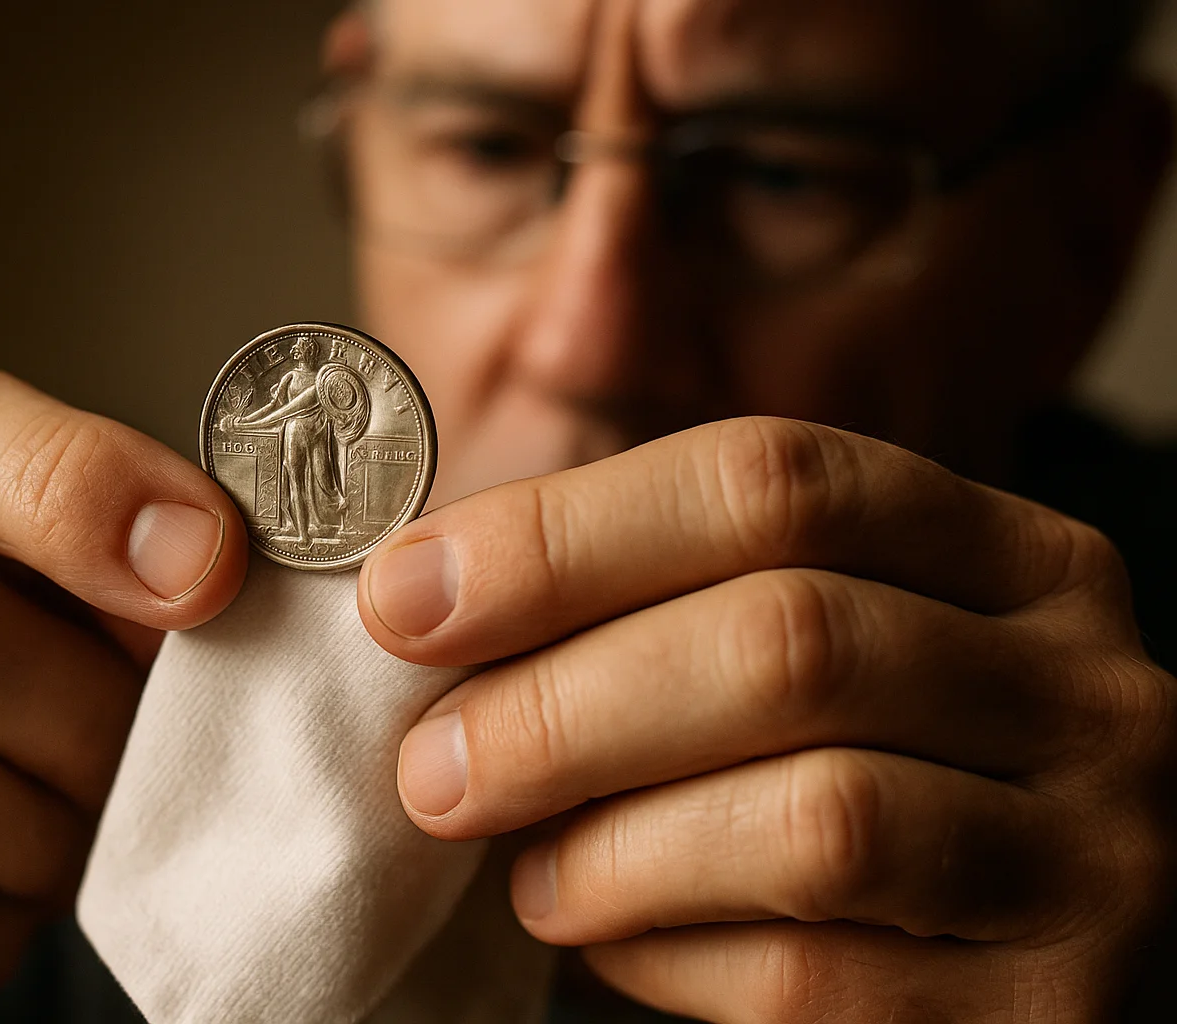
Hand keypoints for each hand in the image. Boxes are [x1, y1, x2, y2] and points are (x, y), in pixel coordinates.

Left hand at [361, 417, 1175, 1022]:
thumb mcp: (798, 649)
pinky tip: (609, 946)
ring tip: (526, 876)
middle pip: (788, 638)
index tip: (406, 595)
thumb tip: (424, 587)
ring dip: (614, 847)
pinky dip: (670, 962)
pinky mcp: (1055, 1009)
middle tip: (432, 768)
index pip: (773, 478)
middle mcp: (1084, 686)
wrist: (996, 971)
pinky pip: (819, 976)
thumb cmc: (852, 779)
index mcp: (1009, 555)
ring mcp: (1096, 853)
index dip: (565, 533)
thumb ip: (660, 595)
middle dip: (565, 706)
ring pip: (814, 817)